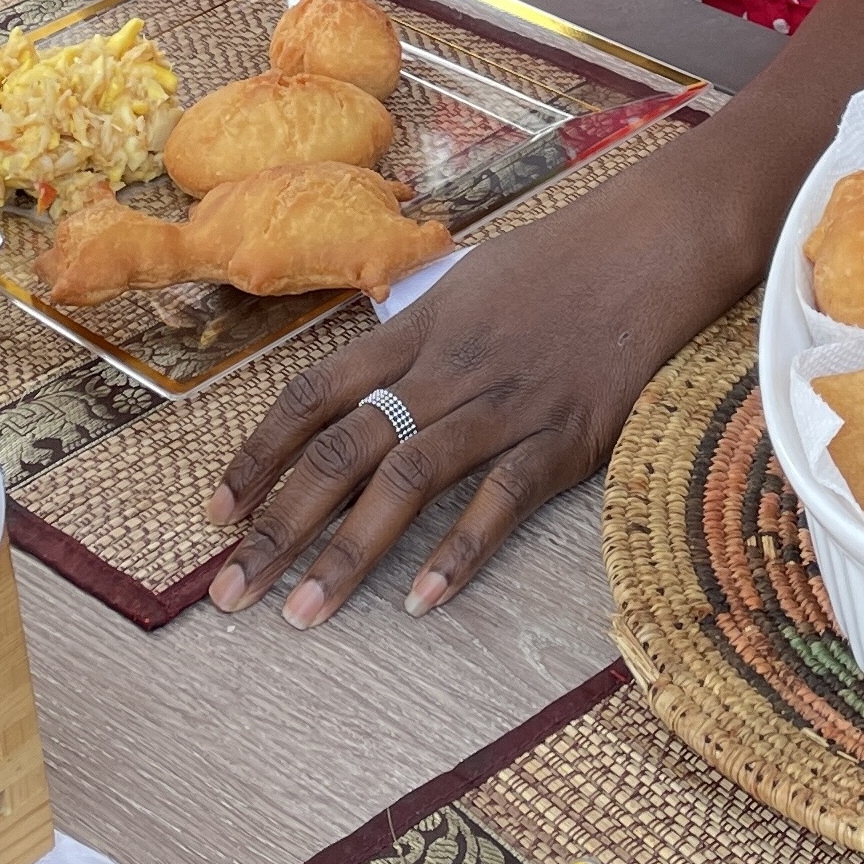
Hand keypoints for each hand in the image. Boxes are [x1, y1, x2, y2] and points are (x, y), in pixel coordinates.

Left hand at [204, 161, 736, 625]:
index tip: (217, 511)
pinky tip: (420, 601)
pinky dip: (458, 552)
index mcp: (414, 331)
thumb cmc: (556, 261)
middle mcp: (443, 372)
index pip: (314, 396)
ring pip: (406, 482)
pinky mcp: (560, 439)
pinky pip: (499, 502)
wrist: (647, 248)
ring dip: (348, 554)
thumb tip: (366, 375)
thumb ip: (413, 332)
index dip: (260, 454)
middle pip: (343, 450)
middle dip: (279, 525)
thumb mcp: (465, 282)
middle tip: (231, 592)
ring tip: (302, 615)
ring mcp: (500, 407)